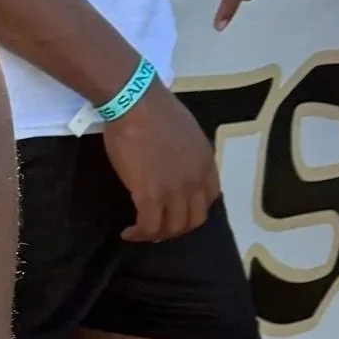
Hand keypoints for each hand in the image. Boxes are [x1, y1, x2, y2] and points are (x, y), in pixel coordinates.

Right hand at [102, 77, 220, 241]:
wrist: (136, 104)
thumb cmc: (153, 109)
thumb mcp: (185, 130)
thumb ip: (185, 151)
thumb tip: (171, 159)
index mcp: (206, 163)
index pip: (210, 198)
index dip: (193, 208)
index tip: (176, 208)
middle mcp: (196, 181)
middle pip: (194, 219)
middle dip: (177, 228)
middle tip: (158, 226)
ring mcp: (175, 190)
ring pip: (173, 228)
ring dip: (157, 234)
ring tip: (141, 232)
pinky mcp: (150, 195)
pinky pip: (149, 225)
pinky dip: (139, 234)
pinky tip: (128, 232)